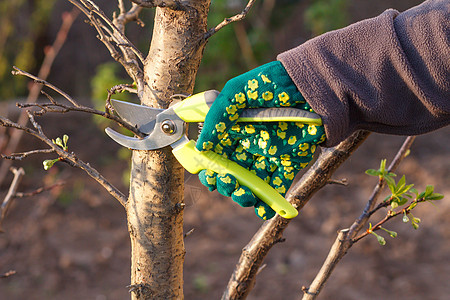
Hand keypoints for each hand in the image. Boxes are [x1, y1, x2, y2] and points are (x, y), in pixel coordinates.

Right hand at [197, 61, 325, 218]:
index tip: (210, 176)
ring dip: (245, 195)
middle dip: (227, 184)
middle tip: (229, 185)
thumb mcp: (237, 92)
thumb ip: (216, 117)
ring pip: (251, 183)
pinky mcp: (288, 162)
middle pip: (231, 173)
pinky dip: (270, 201)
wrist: (311, 86)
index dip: (209, 169)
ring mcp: (267, 155)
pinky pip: (276, 185)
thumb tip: (200, 147)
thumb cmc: (270, 83)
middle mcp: (247, 145)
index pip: (214, 155)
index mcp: (231, 130)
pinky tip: (264, 210)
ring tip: (245, 197)